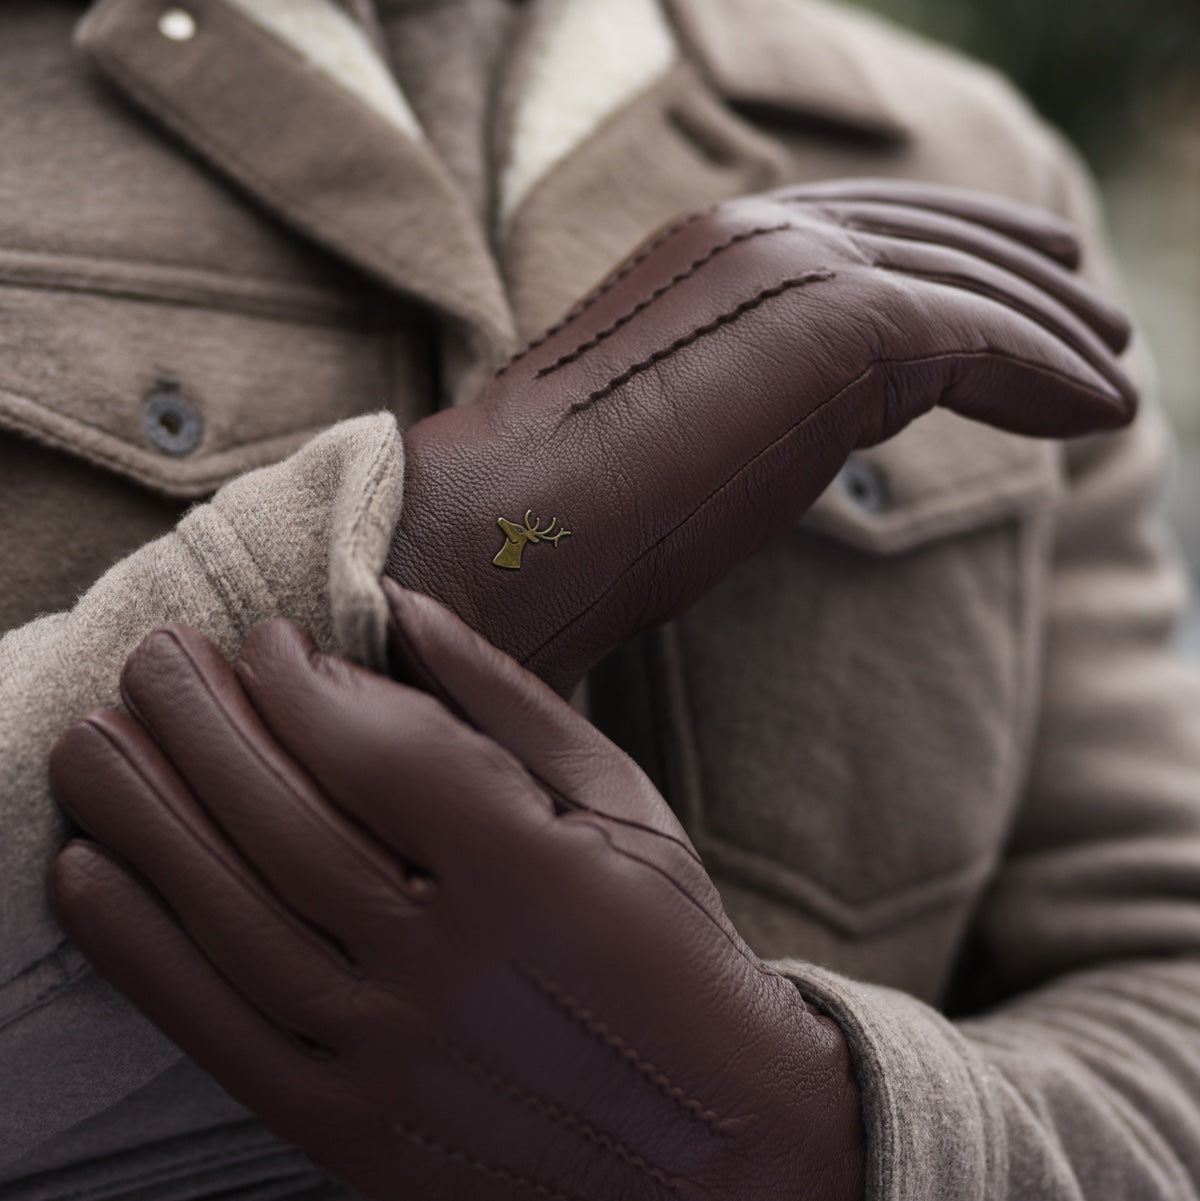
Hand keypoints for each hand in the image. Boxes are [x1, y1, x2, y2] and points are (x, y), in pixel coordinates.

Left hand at [48, 587, 864, 1200]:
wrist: (712, 1140)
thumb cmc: (674, 944)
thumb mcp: (622, 803)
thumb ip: (506, 702)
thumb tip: (403, 607)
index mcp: (532, 870)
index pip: (379, 753)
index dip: (300, 685)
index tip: (264, 642)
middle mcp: (451, 964)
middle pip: (285, 823)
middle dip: (202, 724)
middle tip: (156, 660)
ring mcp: (393, 1056)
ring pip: (233, 917)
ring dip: (147, 817)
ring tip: (97, 740)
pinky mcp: (353, 1130)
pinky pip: (217, 1030)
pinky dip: (139, 950)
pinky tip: (86, 872)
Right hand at [387, 179, 1136, 692]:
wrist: (498, 537)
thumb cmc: (564, 519)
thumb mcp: (670, 433)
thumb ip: (741, 398)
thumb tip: (804, 424)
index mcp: (701, 257)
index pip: (852, 234)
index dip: (943, 255)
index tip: (1007, 294)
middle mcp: (747, 235)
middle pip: (923, 235)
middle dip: (1018, 272)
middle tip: (1092, 316)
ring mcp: (787, 268)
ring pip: (962, 282)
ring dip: (1052, 328)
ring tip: (1111, 374)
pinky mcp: (830, 323)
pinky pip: (977, 335)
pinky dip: (1046, 371)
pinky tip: (1099, 413)